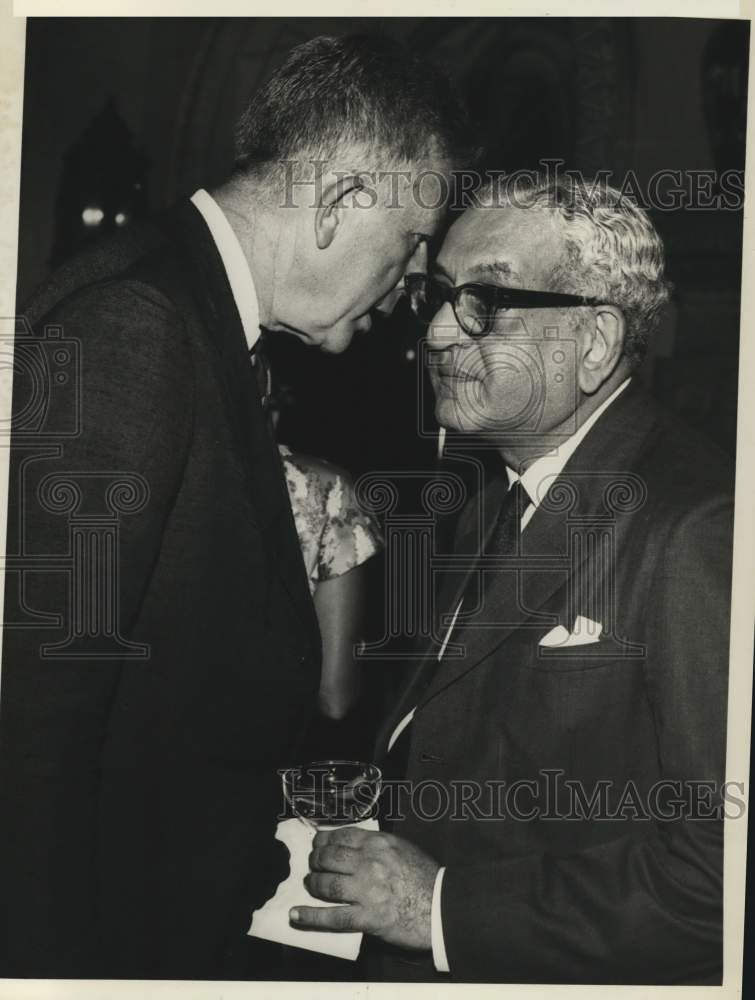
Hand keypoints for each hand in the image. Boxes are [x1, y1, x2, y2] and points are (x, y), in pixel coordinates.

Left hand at [289, 826, 438, 950]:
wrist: (444, 907)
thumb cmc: (427, 878)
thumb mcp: (404, 849)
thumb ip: (380, 847)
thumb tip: (356, 848)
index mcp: (381, 843)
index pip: (343, 836)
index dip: (324, 840)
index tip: (318, 844)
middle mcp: (371, 862)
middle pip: (330, 857)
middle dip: (316, 861)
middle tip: (313, 865)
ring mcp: (368, 890)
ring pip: (328, 884)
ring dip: (314, 884)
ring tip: (310, 884)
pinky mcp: (368, 917)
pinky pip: (333, 916)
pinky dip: (311, 917)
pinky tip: (296, 915)